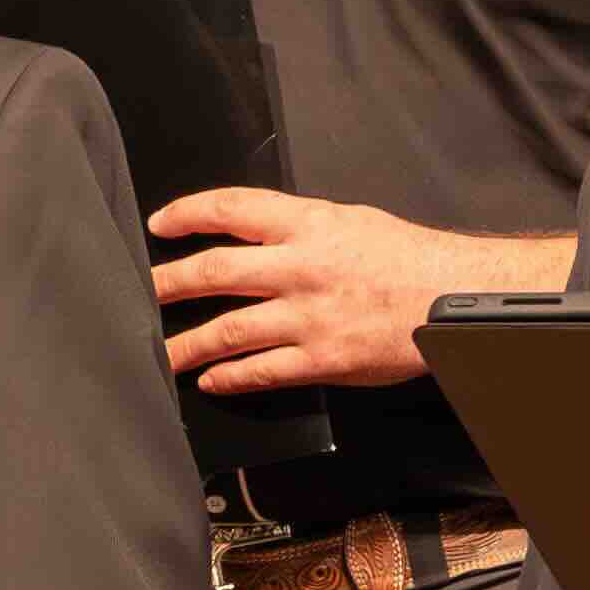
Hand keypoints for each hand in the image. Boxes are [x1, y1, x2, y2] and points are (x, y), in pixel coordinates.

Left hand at [152, 193, 563, 394]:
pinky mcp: (321, 358)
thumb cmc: (407, 258)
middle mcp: (300, 267)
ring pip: (227, 330)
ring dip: (185, 345)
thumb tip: (256, 230)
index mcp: (308, 224)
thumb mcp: (351, 220)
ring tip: (160, 354)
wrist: (451, 299)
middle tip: (138, 293)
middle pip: (213, 271)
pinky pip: (262, 371)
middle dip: (166, 283)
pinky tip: (211, 380)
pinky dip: (231, 378)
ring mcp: (307, 316)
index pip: (230, 208)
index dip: (186, 214)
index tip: (159, 224)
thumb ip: (299, 227)